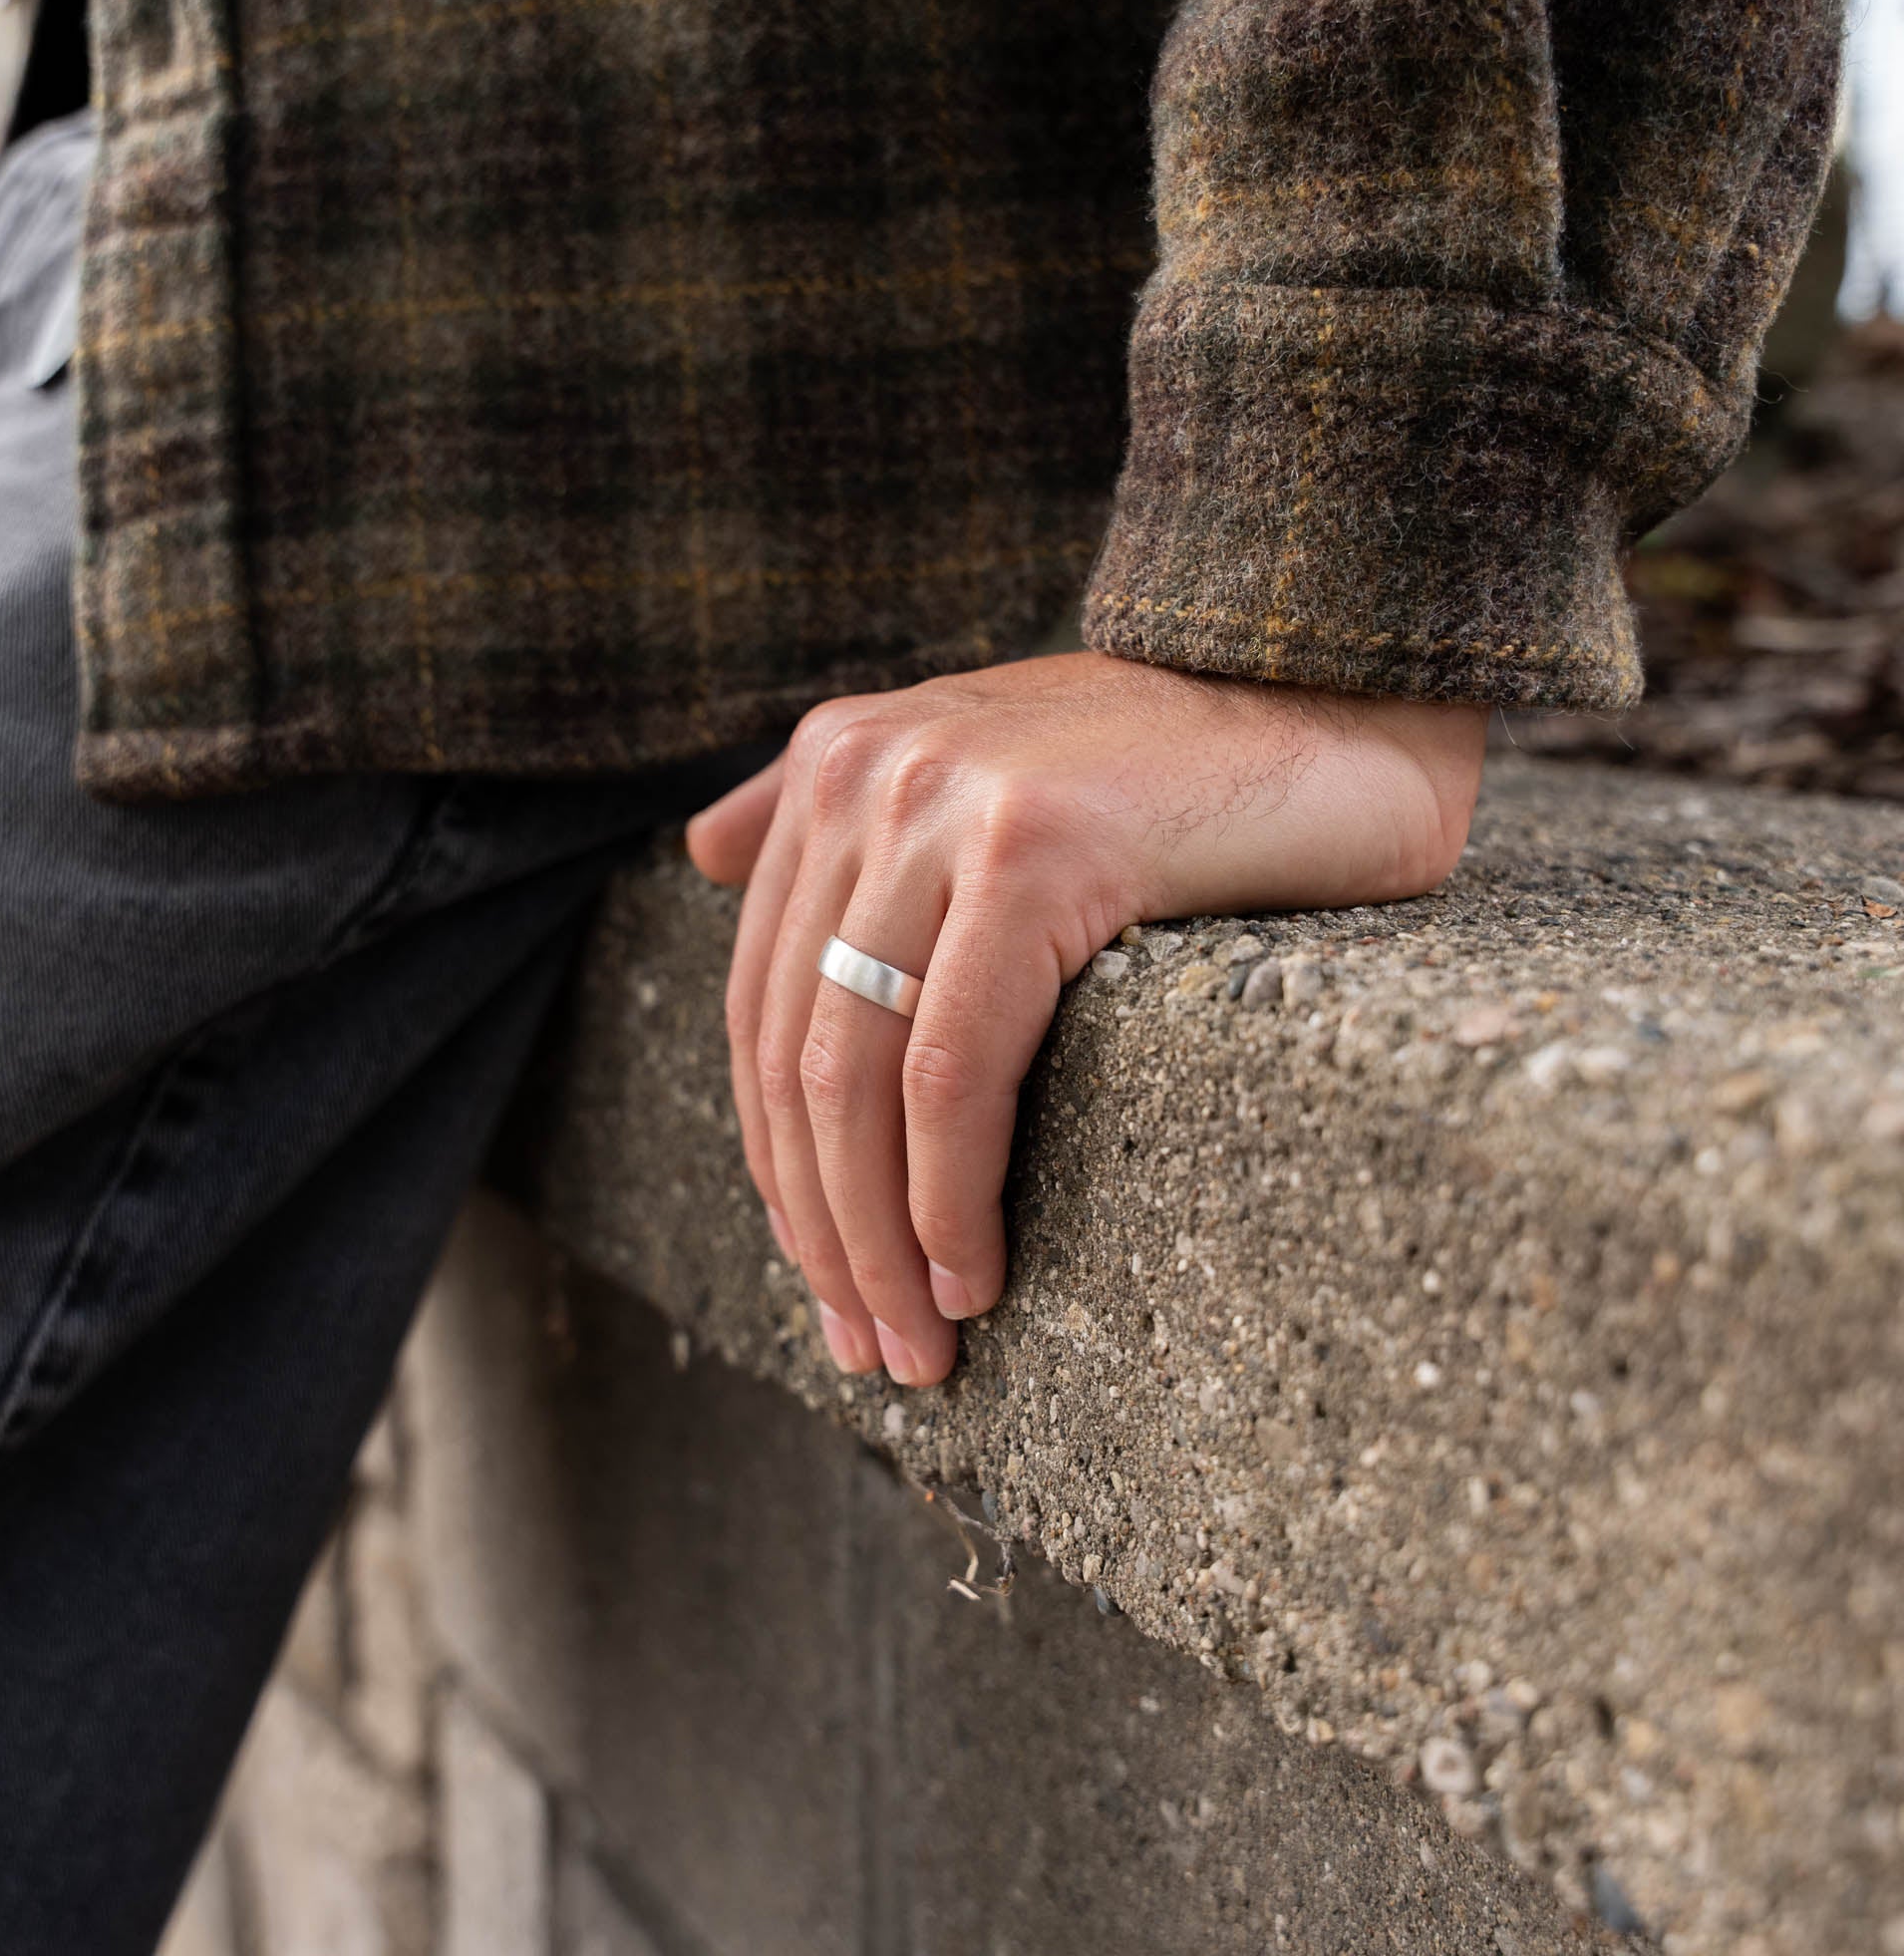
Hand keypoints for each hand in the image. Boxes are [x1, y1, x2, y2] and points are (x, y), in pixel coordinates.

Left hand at [686, 651, 1487, 1386]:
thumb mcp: (982, 773)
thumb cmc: (1180, 770)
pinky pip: (953, 1068)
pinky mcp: (1032, 848)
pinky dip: (947, 1194)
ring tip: (919, 1341)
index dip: (782, 1167)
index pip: (761, 1009)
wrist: (1343, 696)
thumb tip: (700, 856)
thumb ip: (837, 815)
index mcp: (835, 762)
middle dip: (821, 1230)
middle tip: (871, 1346)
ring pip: (856, 1077)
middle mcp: (867, 773)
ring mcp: (940, 803)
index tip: (825, 1284)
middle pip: (794, 1056)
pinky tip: (973, 1273)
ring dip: (875, 1241)